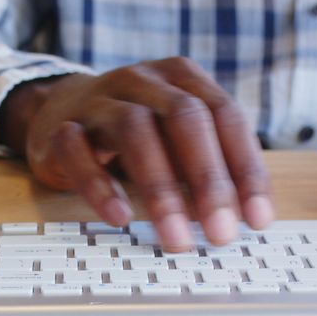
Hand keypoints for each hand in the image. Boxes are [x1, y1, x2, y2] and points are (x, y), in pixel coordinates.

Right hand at [0, 57, 273, 250]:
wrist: (59, 110)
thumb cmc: (133, 131)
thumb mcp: (175, 139)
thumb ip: (207, 166)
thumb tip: (243, 218)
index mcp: (182, 78)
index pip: (225, 115)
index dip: (245, 168)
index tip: (257, 218)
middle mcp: (143, 81)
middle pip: (183, 117)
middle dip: (208, 179)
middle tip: (221, 233)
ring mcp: (99, 101)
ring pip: (133, 130)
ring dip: (160, 188)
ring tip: (175, 236)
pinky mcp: (62, 129)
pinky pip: (78, 152)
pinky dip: (100, 186)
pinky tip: (119, 217)